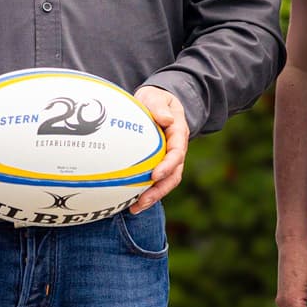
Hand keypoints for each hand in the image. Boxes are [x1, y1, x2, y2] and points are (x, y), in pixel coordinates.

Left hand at [129, 85, 188, 214]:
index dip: (168, 165)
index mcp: (178, 134)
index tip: (155, 175)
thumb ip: (159, 106)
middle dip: (159, 190)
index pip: (177, 152)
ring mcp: (168, 160)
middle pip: (173, 175)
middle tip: (142, 201)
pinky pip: (153, 182)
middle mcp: (176, 151)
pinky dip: (143, 193)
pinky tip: (128, 202)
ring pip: (164, 183)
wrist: (156, 104)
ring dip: (152, 197)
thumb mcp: (157, 97)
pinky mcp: (158, 166)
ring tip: (134, 208)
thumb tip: (166, 120)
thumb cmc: (155, 100)